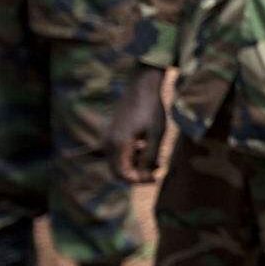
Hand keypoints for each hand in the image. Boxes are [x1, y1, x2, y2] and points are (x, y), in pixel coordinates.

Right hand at [107, 67, 166, 182]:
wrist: (142, 86)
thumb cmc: (152, 108)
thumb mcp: (157, 134)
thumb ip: (151, 157)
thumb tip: (147, 175)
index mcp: (118, 144)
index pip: (123, 175)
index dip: (140, 180)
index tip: (157, 177)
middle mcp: (108, 142)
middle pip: (118, 171)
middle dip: (137, 174)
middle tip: (157, 170)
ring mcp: (107, 137)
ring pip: (118, 162)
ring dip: (135, 164)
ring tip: (155, 157)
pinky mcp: (110, 132)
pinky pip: (118, 152)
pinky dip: (131, 155)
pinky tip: (146, 146)